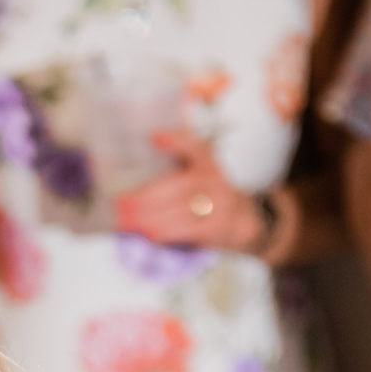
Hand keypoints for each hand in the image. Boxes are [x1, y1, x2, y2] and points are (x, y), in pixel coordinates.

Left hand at [115, 132, 268, 254]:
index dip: (178, 141)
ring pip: (182, 209)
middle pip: (179, 186)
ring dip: (150, 217)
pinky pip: (189, 230)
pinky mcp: (220, 227)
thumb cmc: (213, 201)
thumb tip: (135, 179)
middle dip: (146, 197)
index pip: (196, 148)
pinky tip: (148, 234)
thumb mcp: (201, 180)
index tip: (154, 137)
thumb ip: (176, 174)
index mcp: (210, 165)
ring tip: (127, 222)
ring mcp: (222, 205)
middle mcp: (218, 181)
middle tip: (120, 204)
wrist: (249, 224)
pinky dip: (166, 232)